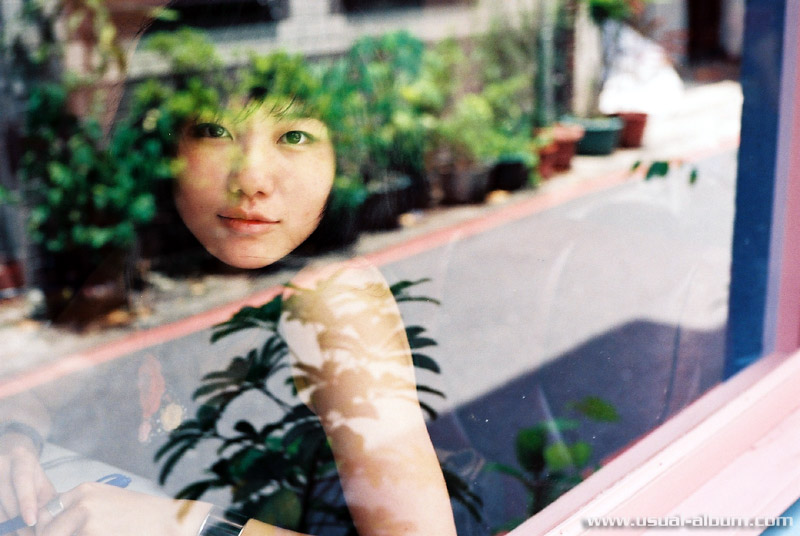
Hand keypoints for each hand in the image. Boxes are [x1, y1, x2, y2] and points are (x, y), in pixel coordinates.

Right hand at [0, 433, 54, 531]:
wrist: (10, 452)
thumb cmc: (29, 471)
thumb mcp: (41, 479)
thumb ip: (47, 497)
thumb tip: (56, 519)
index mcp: (21, 459)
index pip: (22, 479)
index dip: (26, 501)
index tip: (32, 520)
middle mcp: (1, 465)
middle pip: (6, 497)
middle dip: (17, 521)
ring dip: (7, 527)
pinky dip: (1, 525)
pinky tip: (9, 532)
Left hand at [33, 484, 209, 535]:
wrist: (167, 520)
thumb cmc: (140, 514)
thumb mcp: (107, 501)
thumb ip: (81, 507)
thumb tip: (55, 524)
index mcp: (84, 490)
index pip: (47, 511)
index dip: (47, 528)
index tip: (54, 533)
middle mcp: (82, 500)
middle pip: (46, 528)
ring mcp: (86, 517)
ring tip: (96, 533)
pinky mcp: (93, 533)